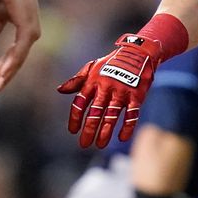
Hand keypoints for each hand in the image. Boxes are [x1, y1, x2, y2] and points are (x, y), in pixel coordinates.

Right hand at [0, 0, 39, 90]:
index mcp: (25, 31)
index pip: (13, 54)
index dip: (1, 65)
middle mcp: (31, 34)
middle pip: (16, 60)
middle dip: (4, 74)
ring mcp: (31, 33)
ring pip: (18, 60)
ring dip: (7, 73)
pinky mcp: (28, 31)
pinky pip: (19, 52)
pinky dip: (11, 64)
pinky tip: (3, 73)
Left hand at [57, 33, 164, 147]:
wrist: (137, 52)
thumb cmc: (112, 62)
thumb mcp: (92, 67)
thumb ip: (77, 80)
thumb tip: (60, 90)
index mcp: (93, 82)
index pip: (80, 102)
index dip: (75, 118)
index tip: (73, 131)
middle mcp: (106, 88)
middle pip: (95, 112)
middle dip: (89, 130)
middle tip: (84, 144)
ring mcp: (121, 92)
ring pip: (111, 116)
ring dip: (105, 132)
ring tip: (100, 144)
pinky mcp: (136, 95)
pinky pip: (131, 114)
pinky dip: (127, 126)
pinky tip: (121, 137)